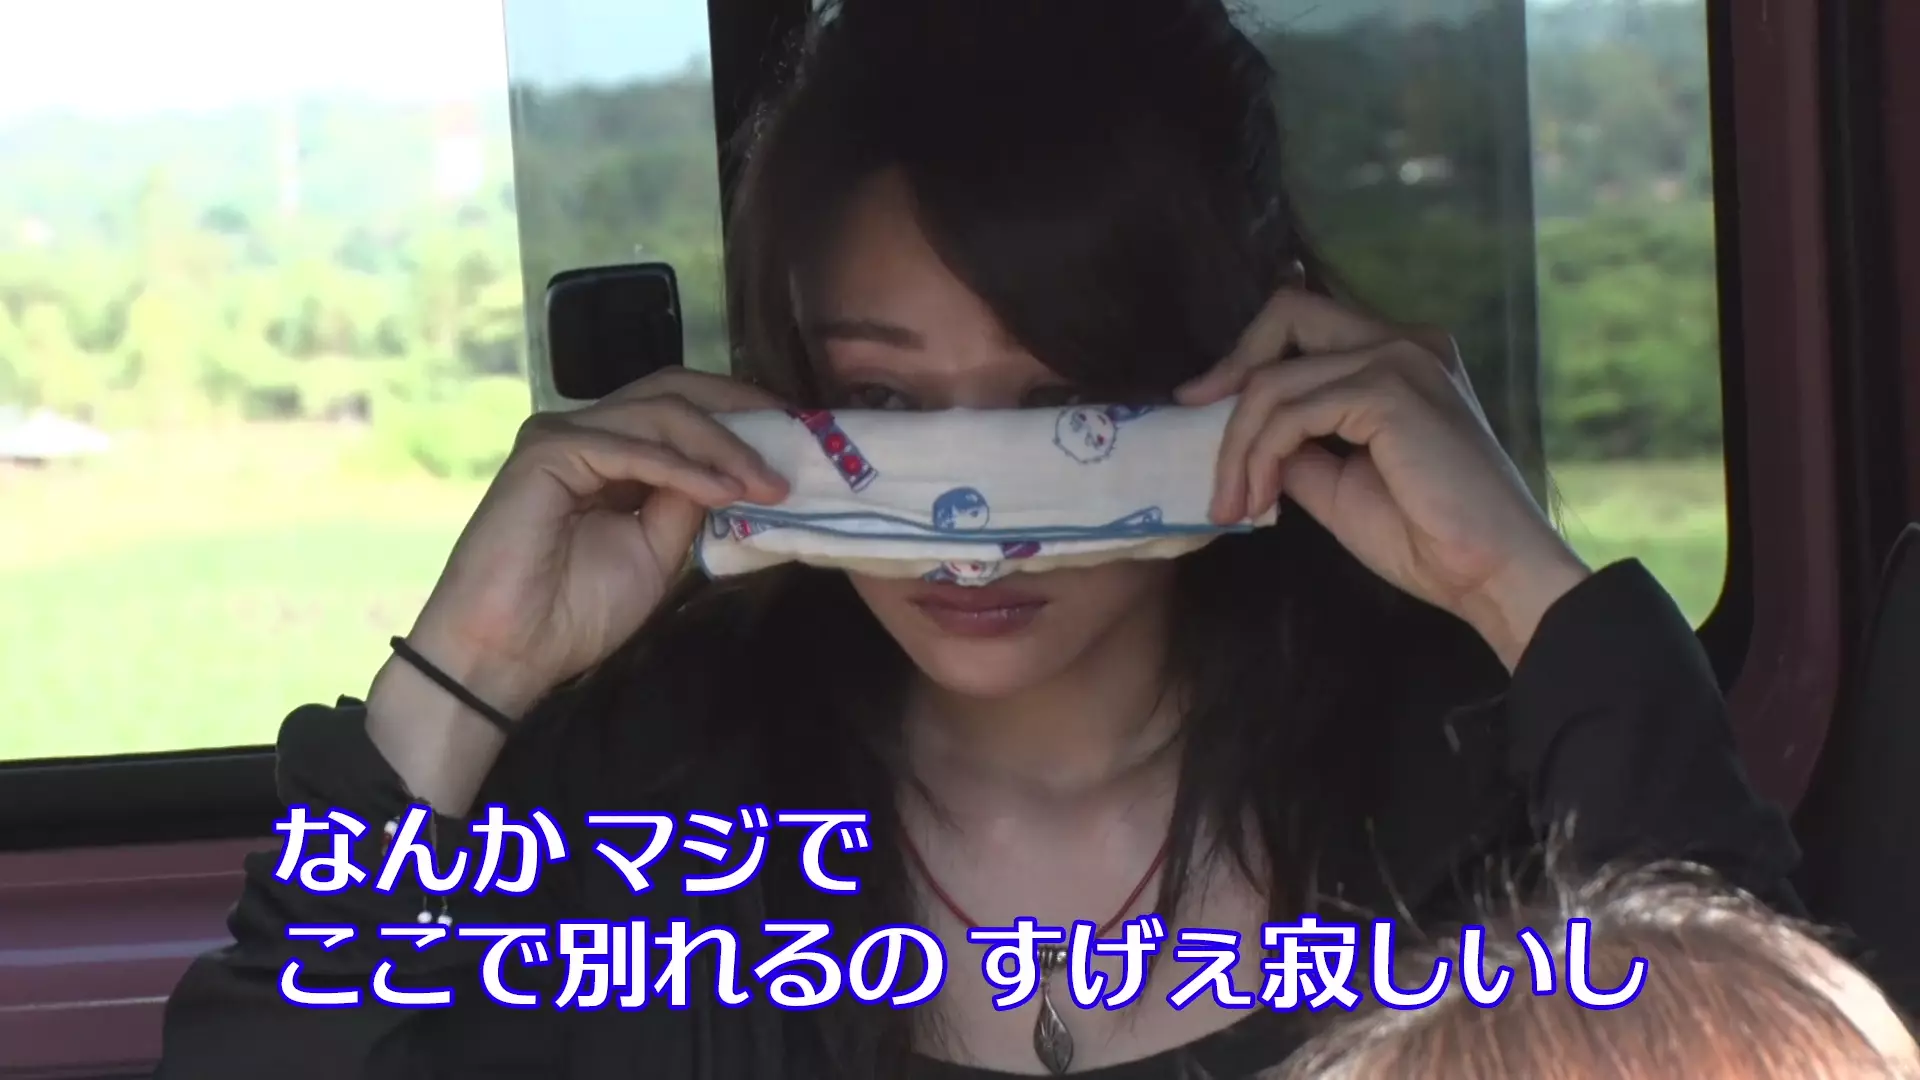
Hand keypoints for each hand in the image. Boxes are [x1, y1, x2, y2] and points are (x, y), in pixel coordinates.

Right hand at [404, 368, 789, 717]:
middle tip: (795, 438)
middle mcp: (586, 432)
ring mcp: (563, 436)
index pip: (683, 409)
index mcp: (612, 452)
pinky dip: (682, 468)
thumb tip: (738, 471)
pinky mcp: (547, 453)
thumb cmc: (573, 612)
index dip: (741, 416)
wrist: (510, 652)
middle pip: (674, 392)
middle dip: (741, 410)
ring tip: (766, 481)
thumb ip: (690, 503)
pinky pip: (629, 448)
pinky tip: (721, 490)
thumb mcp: (658, 552)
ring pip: (659, 413)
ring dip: (722, 445)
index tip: (797, 440)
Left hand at [1176, 289, 1589, 670]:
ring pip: (1274, 379)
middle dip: (1231, 369)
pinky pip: (1291, 413)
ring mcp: (1400, 360)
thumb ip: (1299, 444)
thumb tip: (1247, 436)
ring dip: (1237, 446)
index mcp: (1398, 357)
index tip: (1202, 404)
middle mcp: (1403, 342)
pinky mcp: (1389, 392)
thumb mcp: (1339, 481)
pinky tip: (1259, 499)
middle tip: (1195, 421)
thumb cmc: (1426, 537)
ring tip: (1232, 503)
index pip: (1304, 323)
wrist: (1488, 573)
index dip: (1246, 356)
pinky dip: (1260, 455)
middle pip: (1288, 313)